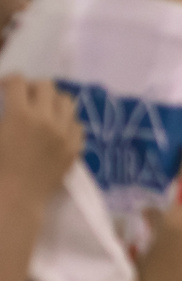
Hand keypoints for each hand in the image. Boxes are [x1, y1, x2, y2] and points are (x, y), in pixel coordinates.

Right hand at [0, 75, 83, 197]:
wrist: (15, 199)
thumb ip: (5, 115)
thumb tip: (10, 103)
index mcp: (20, 114)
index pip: (19, 82)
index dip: (9, 81)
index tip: (5, 88)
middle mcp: (46, 119)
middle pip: (47, 86)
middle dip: (33, 88)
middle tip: (25, 97)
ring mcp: (64, 133)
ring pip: (67, 102)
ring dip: (53, 102)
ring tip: (44, 110)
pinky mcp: (75, 148)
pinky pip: (77, 125)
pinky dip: (66, 123)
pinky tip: (56, 130)